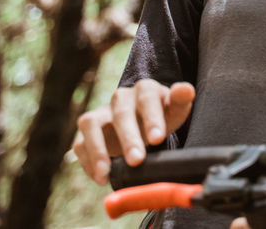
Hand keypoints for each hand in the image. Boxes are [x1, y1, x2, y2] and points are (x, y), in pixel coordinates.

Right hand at [71, 79, 195, 184]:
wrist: (143, 123)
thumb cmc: (161, 116)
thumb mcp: (174, 110)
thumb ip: (181, 100)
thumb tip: (186, 90)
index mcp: (145, 89)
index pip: (147, 98)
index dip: (151, 118)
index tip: (157, 138)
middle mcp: (120, 98)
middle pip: (121, 113)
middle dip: (128, 137)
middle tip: (136, 160)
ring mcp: (101, 113)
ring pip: (91, 124)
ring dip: (97, 149)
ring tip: (107, 173)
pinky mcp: (87, 131)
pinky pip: (80, 143)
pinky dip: (87, 161)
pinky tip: (100, 177)